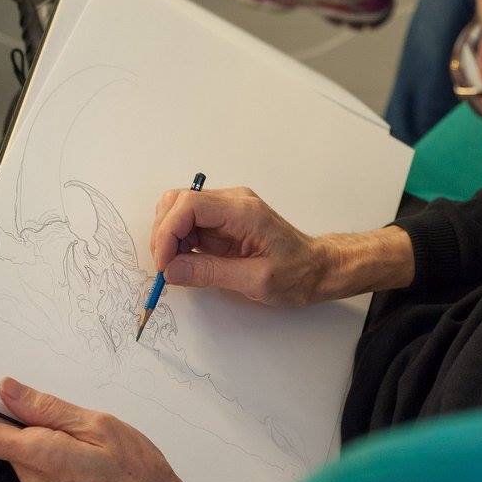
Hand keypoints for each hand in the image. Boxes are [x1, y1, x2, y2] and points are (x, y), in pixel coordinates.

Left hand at [0, 378, 188, 481]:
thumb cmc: (135, 471)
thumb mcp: (97, 425)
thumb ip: (48, 409)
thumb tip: (7, 390)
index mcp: (39, 455)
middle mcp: (30, 474)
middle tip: (9, 375)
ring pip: (10, 444)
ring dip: (15, 417)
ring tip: (45, 395)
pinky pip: (27, 454)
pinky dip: (31, 431)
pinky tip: (59, 419)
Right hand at [150, 187, 327, 306]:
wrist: (317, 268)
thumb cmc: (297, 273)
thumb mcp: (256, 280)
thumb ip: (211, 273)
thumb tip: (172, 270)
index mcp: (243, 211)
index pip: (189, 205)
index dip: (168, 232)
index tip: (165, 263)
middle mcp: (233, 202)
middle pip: (178, 201)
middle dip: (164, 234)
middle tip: (167, 267)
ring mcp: (227, 209)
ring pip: (179, 211)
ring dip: (169, 238)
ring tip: (177, 266)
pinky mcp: (223, 221)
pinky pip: (190, 223)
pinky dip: (179, 242)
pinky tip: (187, 262)